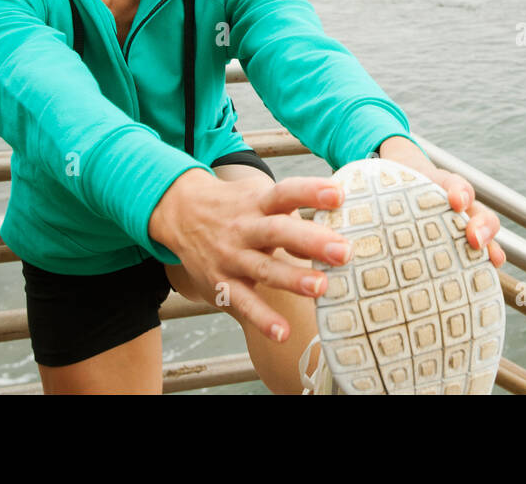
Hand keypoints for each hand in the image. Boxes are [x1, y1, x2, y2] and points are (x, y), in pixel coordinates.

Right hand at [148, 169, 351, 342]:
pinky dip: (262, 319)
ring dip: (292, 279)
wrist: (181, 212)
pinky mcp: (220, 283)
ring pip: (263, 268)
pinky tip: (283, 333)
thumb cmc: (237, 207)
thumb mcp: (260, 199)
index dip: (311, 192)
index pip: (285, 192)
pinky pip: (243, 302)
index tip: (339, 195)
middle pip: (278, 231)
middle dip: (312, 241)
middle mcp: (245, 227)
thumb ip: (294, 217)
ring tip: (321, 287)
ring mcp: (231, 256)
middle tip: (344, 251)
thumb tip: (334, 236)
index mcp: (258, 202)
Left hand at [377, 136, 504, 268]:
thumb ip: (365, 188)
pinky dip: (486, 262)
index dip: (456, 192)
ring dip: (490, 244)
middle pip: (477, 209)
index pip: (452, 184)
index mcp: (436, 184)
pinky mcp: (459, 240)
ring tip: (491, 260)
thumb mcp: (381, 179)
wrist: (400, 178)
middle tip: (474, 238)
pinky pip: (480, 250)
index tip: (454, 201)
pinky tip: (485, 280)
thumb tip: (329, 200)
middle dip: (481, 224)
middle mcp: (455, 203)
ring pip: (485, 228)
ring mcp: (462, 221)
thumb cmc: (390, 184)